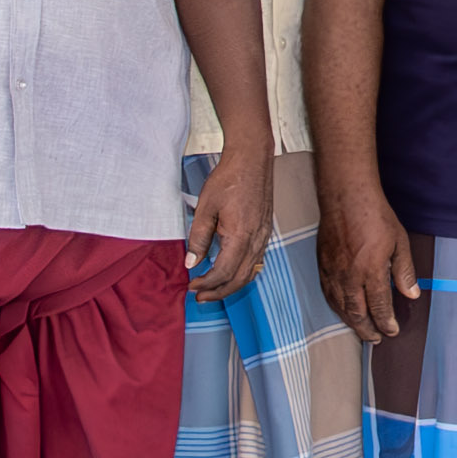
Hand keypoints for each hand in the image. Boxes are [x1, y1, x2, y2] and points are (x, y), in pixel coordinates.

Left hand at [187, 146, 272, 301]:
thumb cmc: (229, 179)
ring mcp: (263, 237)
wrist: (252, 160)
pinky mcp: (264, 232)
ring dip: (231, 285)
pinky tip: (229, 272)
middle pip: (239, 279)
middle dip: (219, 292)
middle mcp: (256, 241)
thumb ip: (198, 238)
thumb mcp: (205, 208)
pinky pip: (256, 262)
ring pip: (250, 273)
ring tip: (213, 290)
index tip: (191, 286)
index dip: (206, 284)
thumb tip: (192, 262)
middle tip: (200, 298)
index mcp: (240, 237)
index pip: (223, 272)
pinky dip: (242, 273)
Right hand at [319, 180, 417, 341]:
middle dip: (367, 329)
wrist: (346, 197)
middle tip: (375, 339)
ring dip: (351, 322)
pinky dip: (337, 308)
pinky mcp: (322, 266)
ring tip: (361, 330)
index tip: (391, 331)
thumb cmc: (375, 216)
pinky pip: (328, 294)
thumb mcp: (399, 242)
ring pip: (340, 307)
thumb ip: (404, 271)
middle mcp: (350, 276)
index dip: (385, 322)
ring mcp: (333, 272)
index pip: (379, 306)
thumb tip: (412, 294)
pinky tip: (343, 311)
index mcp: (371, 271)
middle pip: (357, 313)